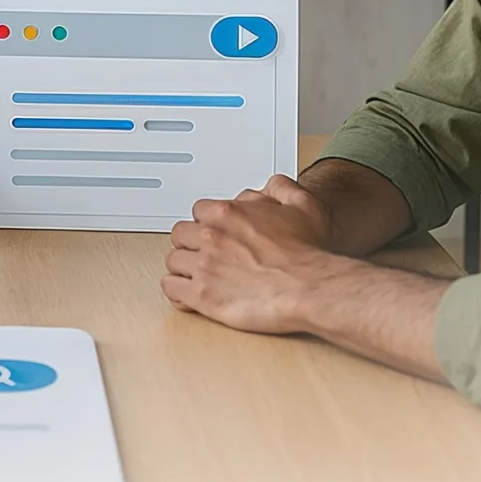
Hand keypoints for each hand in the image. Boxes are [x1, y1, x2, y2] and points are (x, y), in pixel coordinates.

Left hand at [161, 176, 344, 333]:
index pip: (198, 210)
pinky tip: (187, 293)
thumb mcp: (304, 205)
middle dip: (192, 243)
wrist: (309, 288)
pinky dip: (177, 291)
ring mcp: (204, 266)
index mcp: (227, 213)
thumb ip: (281, 189)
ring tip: (196, 273)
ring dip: (184, 266)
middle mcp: (210, 236)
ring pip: (173, 261)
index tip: (215, 232)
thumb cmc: (306, 254)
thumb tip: (269, 186)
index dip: (207, 222)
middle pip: (181, 234)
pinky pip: (171, 288)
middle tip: (205, 252)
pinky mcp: (202, 295)